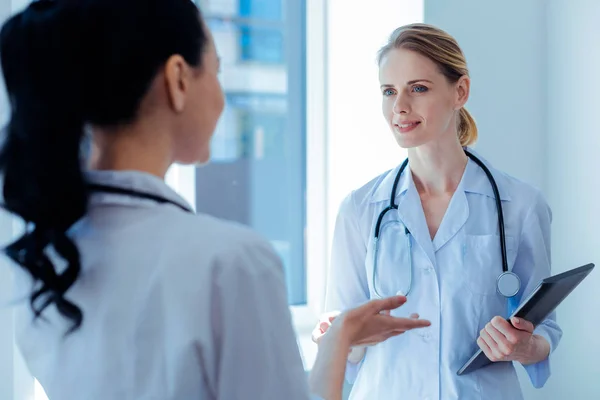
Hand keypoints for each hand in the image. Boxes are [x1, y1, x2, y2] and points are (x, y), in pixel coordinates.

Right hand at [312, 296, 429, 347]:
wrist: (339, 337)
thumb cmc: (354, 319)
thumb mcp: (372, 306)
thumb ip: (388, 302)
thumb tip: (404, 299)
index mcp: (387, 325)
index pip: (408, 324)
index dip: (419, 323)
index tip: (428, 322)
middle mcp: (385, 333)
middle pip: (401, 328)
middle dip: (409, 322)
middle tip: (415, 316)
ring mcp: (377, 338)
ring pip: (392, 331)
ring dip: (396, 323)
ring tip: (394, 314)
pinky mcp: (369, 340)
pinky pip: (382, 333)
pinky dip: (385, 326)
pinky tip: (378, 321)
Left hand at [477, 316, 547, 363]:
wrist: (527, 353)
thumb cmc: (525, 337)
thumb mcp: (528, 327)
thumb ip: (522, 322)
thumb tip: (513, 320)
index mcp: (515, 338)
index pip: (495, 321)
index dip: (498, 319)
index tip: (502, 322)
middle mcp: (506, 347)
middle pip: (488, 326)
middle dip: (493, 325)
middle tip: (500, 329)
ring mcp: (498, 353)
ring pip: (483, 333)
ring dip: (488, 331)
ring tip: (496, 334)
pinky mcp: (492, 357)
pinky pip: (480, 341)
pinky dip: (484, 338)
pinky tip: (492, 339)